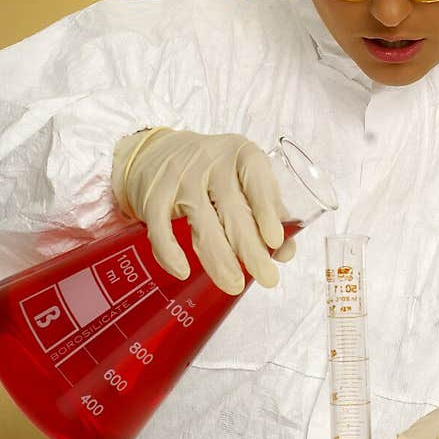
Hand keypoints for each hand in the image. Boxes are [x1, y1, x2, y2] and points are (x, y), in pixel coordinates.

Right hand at [111, 128, 295, 294]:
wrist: (155, 154)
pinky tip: (182, 272)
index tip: (276, 241)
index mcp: (240, 153)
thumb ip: (267, 210)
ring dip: (219, 259)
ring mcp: (179, 178)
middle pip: (232, 209)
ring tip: (234, 284)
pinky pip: (161, 229)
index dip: (267, 211)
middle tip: (267, 278)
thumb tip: (285, 253)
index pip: (256, 180)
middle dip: (251, 249)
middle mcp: (210, 161)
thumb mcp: (242, 179)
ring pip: (201, 223)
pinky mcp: (152, 196)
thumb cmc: (212, 172)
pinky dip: (170, 253)